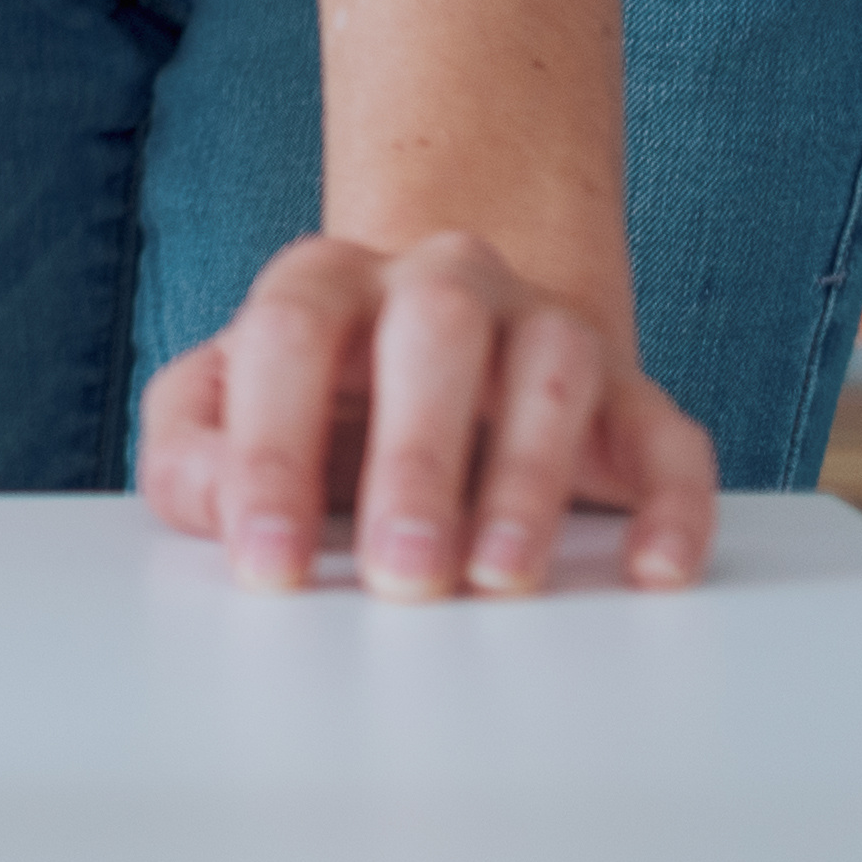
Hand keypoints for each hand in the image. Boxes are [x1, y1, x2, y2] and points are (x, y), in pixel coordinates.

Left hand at [142, 225, 717, 598]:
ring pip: (553, 371)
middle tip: (401, 575)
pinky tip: (651, 570)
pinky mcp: (630, 400)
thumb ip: (192, 454)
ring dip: (528, 478)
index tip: (268, 566)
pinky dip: (670, 503)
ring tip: (499, 579)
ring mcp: (543, 330)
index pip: (289, 334)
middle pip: (434, 332)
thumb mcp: (225, 415)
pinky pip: (667, 436)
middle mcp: (440, 285)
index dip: (271, 449)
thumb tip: (220, 506)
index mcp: (325, 281)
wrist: (443, 354)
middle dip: (415, 459)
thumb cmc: (321, 404)